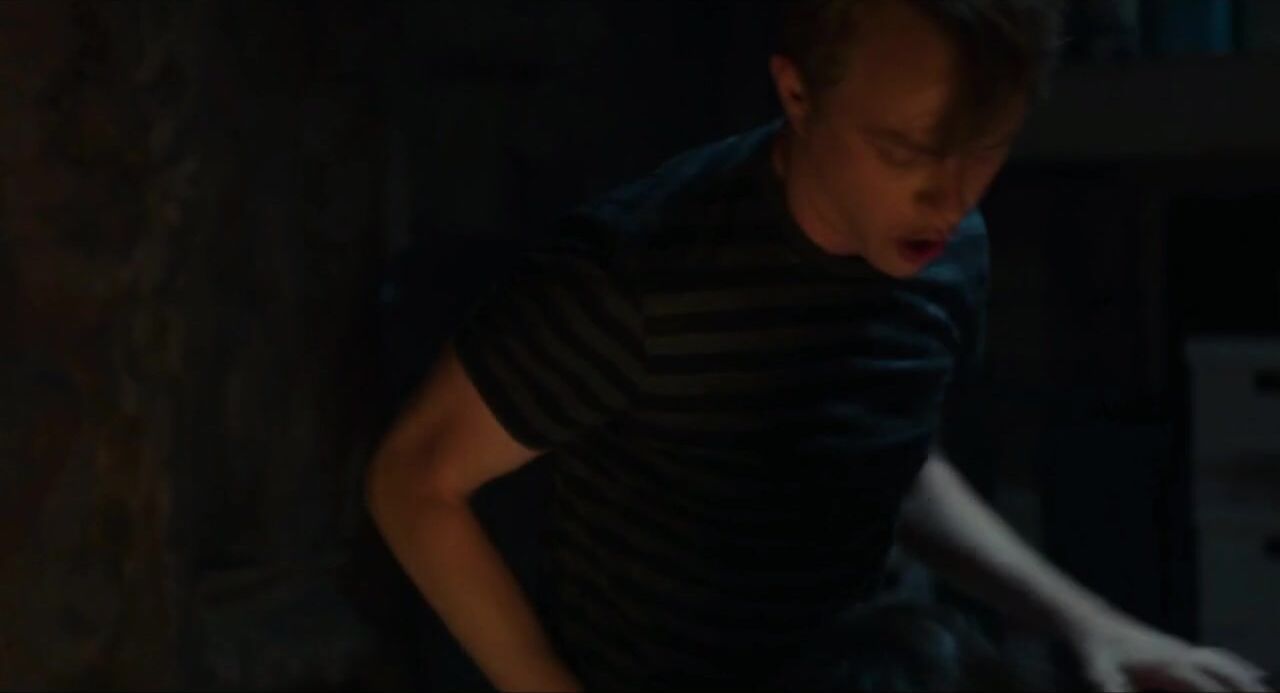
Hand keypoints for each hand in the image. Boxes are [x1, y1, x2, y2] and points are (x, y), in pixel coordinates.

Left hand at [1069, 614, 1272, 691]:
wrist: (1094, 624)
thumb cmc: (1099, 654)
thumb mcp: (1103, 676)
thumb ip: (1115, 689)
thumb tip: (1116, 692)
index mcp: (1168, 665)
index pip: (1207, 686)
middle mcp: (1182, 655)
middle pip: (1225, 673)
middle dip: (1246, 688)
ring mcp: (1183, 649)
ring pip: (1225, 664)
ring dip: (1247, 678)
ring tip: (1267, 691)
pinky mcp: (1181, 649)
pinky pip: (1218, 658)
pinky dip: (1238, 667)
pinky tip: (1254, 675)